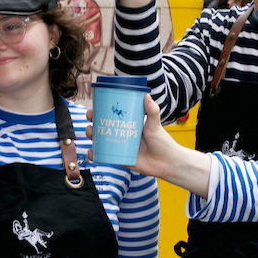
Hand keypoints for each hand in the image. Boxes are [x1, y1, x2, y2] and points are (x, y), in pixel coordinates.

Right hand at [88, 94, 210, 193]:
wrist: (167, 163)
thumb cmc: (162, 142)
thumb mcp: (155, 124)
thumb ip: (152, 111)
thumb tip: (147, 95)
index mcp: (127, 124)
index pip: (110, 115)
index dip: (99, 112)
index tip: (94, 109)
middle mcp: (121, 134)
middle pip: (101, 128)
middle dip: (92, 123)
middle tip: (90, 121)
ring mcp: (119, 147)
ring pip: (100, 141)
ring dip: (91, 137)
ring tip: (90, 133)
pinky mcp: (120, 159)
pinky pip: (104, 157)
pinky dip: (95, 156)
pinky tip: (92, 154)